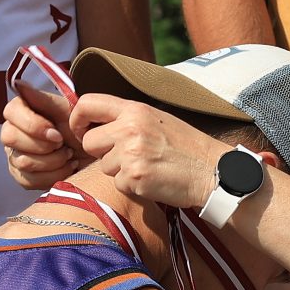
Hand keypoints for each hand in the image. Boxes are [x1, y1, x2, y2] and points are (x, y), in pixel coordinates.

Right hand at [1, 81, 87, 190]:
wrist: (94, 152)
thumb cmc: (80, 127)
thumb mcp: (68, 110)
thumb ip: (44, 98)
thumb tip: (19, 84)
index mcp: (21, 110)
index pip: (10, 112)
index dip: (33, 125)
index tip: (57, 133)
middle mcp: (12, 132)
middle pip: (9, 137)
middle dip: (42, 145)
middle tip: (63, 145)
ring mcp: (14, 155)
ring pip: (22, 161)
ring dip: (53, 161)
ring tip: (69, 155)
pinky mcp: (21, 176)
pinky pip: (28, 180)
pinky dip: (53, 175)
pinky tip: (66, 168)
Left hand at [74, 95, 222, 209]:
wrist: (213, 171)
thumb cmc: (186, 146)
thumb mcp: (157, 119)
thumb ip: (127, 118)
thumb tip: (96, 122)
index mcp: (134, 109)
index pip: (87, 103)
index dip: (76, 119)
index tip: (80, 131)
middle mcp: (129, 128)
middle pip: (89, 142)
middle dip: (102, 153)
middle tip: (125, 157)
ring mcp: (131, 154)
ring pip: (104, 166)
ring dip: (120, 171)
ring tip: (147, 167)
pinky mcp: (134, 178)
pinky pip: (118, 185)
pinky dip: (132, 186)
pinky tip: (152, 180)